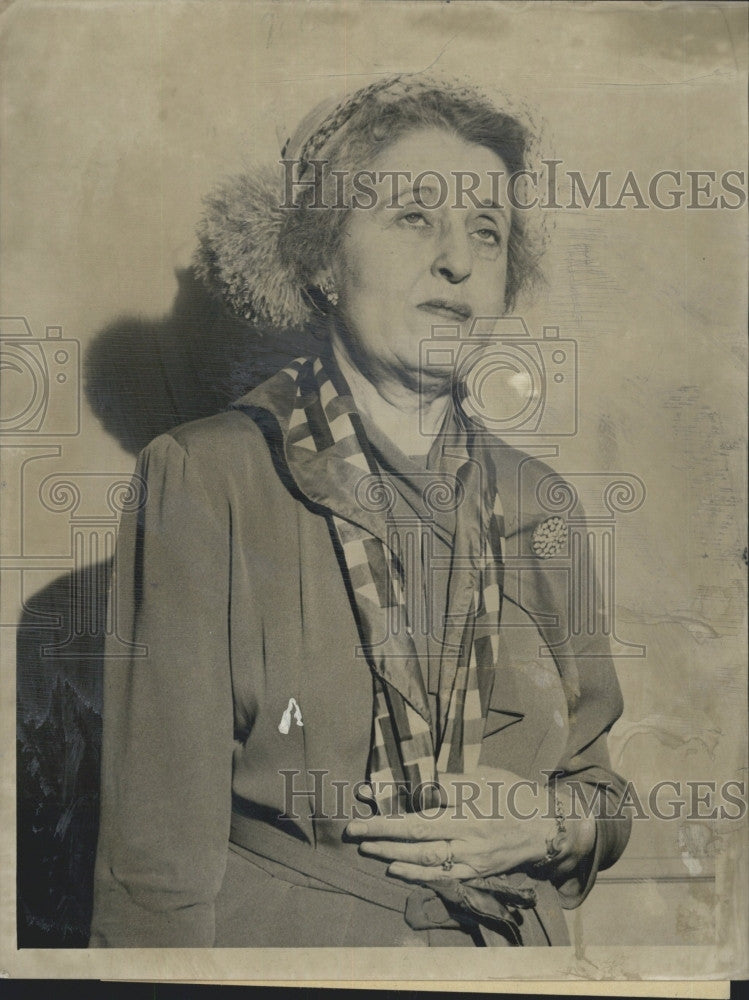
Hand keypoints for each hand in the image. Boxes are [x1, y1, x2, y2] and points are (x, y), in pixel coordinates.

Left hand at [345, 767, 594, 883]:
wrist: (546, 827)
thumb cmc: (512, 793)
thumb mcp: (484, 774)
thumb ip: (451, 779)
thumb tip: (414, 779)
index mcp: (470, 795)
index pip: (422, 794)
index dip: (392, 794)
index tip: (365, 792)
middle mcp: (469, 825)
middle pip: (417, 828)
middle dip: (381, 828)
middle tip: (352, 828)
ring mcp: (472, 852)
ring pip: (424, 854)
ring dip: (391, 852)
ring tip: (366, 846)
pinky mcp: (476, 870)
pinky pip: (440, 874)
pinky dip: (415, 873)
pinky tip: (394, 868)